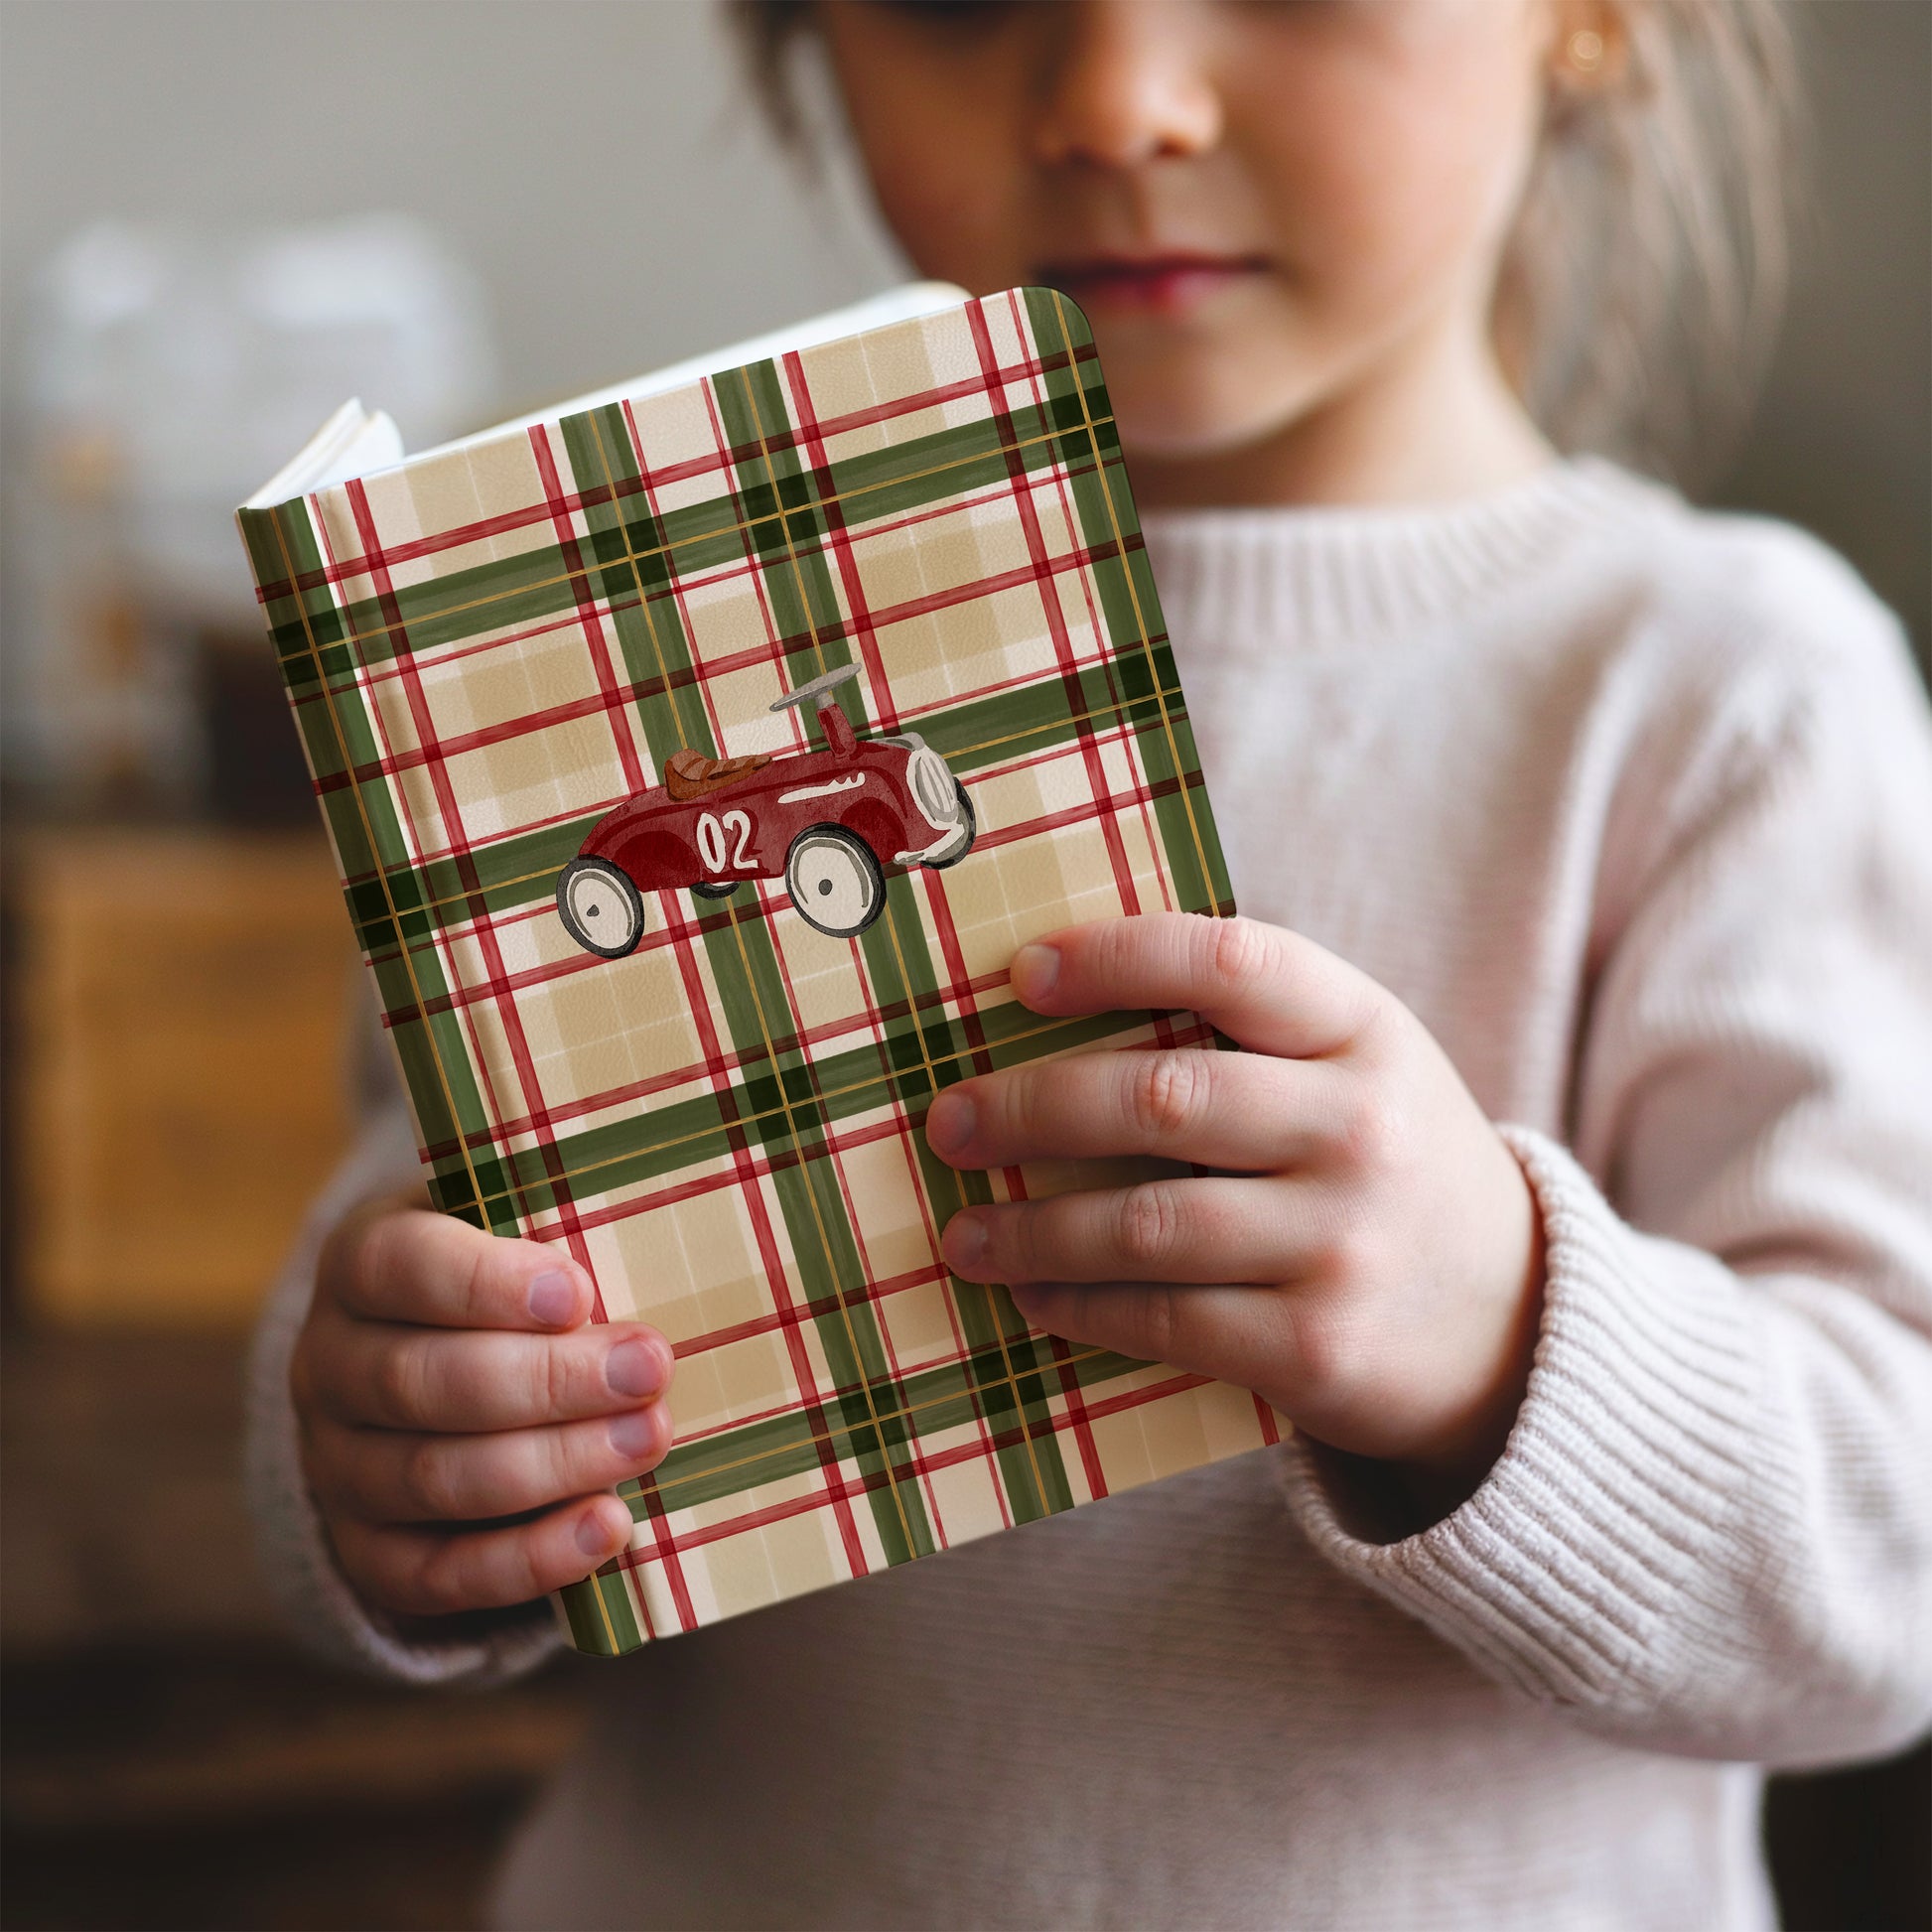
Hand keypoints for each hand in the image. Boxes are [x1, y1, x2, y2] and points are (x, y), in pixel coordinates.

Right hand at [292, 1196, 674, 1619]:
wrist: (440, 1358)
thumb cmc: (509, 1275)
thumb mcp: (515, 1221)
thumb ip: (559, 1219)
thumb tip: (650, 1213)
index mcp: (359, 1263)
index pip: (396, 1267)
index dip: (483, 1284)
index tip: (578, 1292)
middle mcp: (328, 1365)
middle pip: (422, 1382)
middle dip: (549, 1381)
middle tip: (650, 1369)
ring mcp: (337, 1465)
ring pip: (433, 1478)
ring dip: (554, 1464)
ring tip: (649, 1439)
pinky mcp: (368, 1550)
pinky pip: (437, 1574)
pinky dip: (527, 1558)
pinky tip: (608, 1526)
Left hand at [926, 915, 1543, 1512]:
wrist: (1514, 1323)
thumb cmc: (1384, 1165)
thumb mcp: (1357, 1069)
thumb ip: (1245, 1033)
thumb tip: (1046, 1002)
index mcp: (1366, 1030)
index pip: (1230, 961)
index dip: (1114, 957)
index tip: (1017, 975)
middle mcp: (1364, 1128)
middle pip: (1164, 1098)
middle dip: (1031, 1108)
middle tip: (949, 1120)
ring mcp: (1345, 1243)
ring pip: (1146, 1225)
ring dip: (1029, 1227)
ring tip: (963, 1228)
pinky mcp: (1317, 1348)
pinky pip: (1163, 1320)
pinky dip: (1078, 1305)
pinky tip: (1029, 1293)